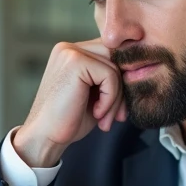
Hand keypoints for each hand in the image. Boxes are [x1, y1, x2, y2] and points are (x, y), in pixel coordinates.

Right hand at [14, 40, 127, 167]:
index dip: (121, 80)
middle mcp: (69, 47)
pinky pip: (110, 76)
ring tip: (104, 118)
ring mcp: (70, 52)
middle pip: (116, 58)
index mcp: (72, 52)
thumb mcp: (94, 94)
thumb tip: (139, 68)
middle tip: (117, 116)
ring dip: (116, 98)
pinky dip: (110, 99)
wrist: (45, 137)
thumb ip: (109, 77)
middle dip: (122, 89)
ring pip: (115, 68)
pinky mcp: (75, 62)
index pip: (111, 55)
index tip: (119, 108)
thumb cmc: (69, 120)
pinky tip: (97, 113)